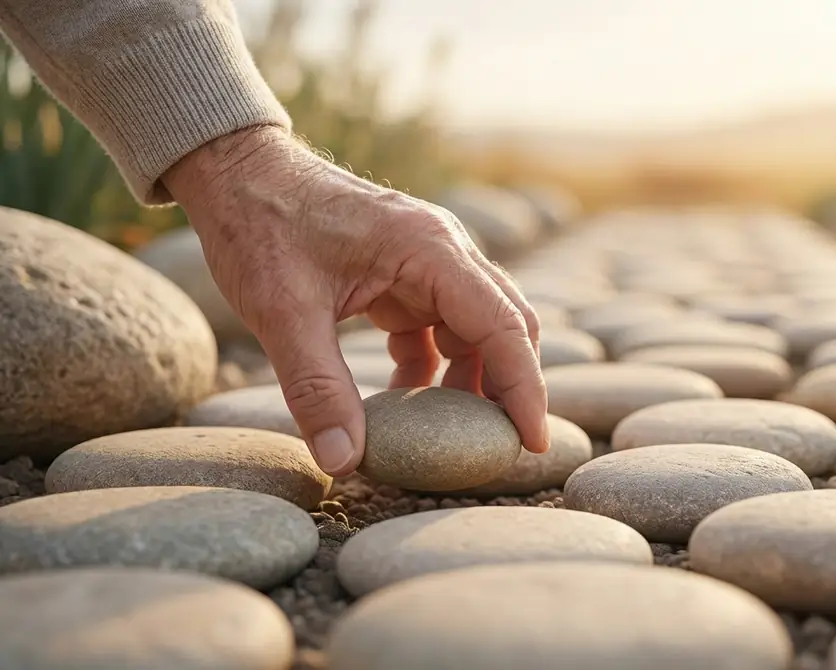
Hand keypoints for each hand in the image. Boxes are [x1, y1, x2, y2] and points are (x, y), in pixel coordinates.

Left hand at [162, 125, 548, 475]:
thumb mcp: (281, 313)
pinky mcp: (405, 274)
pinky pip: (440, 328)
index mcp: (430, 249)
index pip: (504, 325)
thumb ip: (316, 389)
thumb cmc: (261, 227)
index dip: (525, 388)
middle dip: (512, 386)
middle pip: (507, 324)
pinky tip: (405, 400)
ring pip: (478, 329)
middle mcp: (443, 250)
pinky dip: (434, 369)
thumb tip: (342, 463)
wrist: (237, 172)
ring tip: (453, 435)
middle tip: (504, 448)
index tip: (533, 442)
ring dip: (472, 380)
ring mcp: (427, 261)